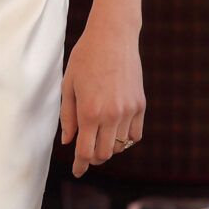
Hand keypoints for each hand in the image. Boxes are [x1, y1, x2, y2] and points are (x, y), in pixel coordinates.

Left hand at [59, 13, 144, 177]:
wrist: (113, 37)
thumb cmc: (85, 58)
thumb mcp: (68, 86)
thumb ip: (67, 117)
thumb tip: (68, 142)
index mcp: (89, 112)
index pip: (85, 151)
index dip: (80, 165)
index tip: (77, 171)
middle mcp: (111, 115)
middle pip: (104, 154)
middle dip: (93, 158)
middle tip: (86, 153)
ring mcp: (129, 111)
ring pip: (120, 146)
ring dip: (109, 148)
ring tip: (99, 138)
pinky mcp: (141, 105)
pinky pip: (135, 135)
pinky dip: (125, 139)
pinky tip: (116, 131)